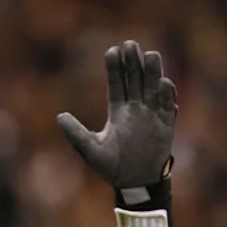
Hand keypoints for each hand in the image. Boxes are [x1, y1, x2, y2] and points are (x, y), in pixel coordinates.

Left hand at [57, 40, 176, 189]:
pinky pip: (167, 107)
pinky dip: (166, 95)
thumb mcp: (90, 149)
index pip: (117, 85)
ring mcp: (152, 116)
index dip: (115, 69)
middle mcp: (136, 110)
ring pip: (152, 88)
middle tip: (130, 43)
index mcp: (118, 113)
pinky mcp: (166, 126)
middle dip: (133, 63)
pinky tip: (163, 83)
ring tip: (150, 54)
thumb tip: (59, 117)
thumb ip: (76, 134)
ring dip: (152, 72)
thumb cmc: (111, 167)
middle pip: (135, 81)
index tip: (112, 50)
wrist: (134, 182)